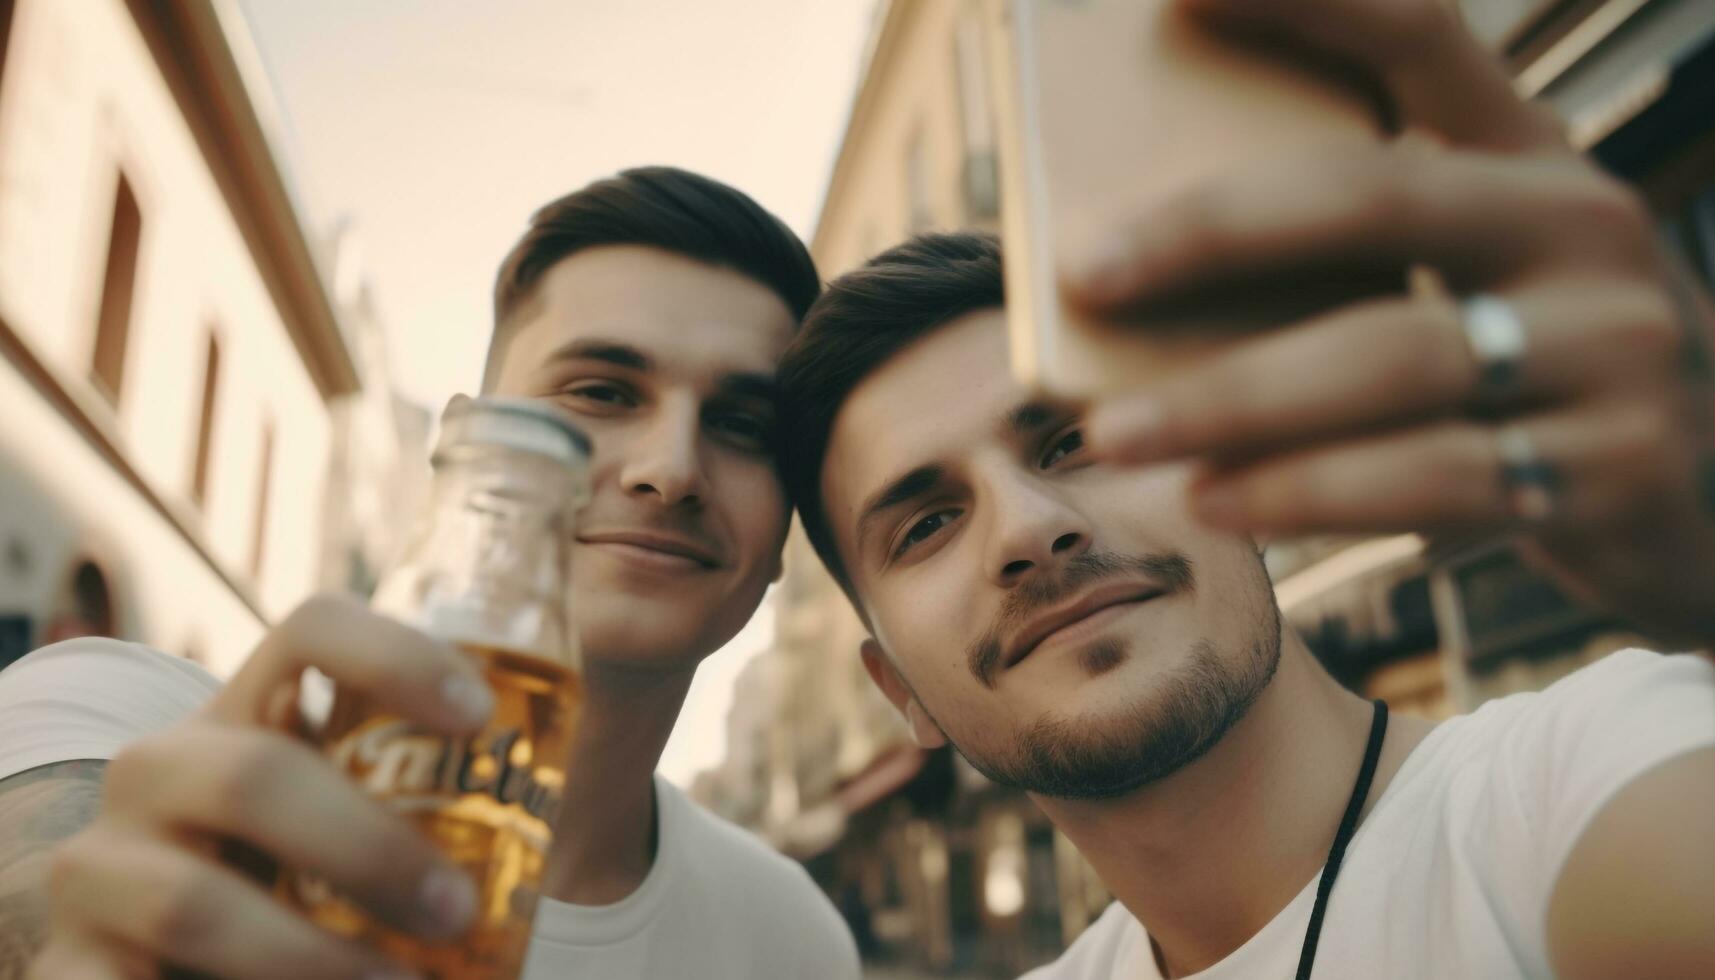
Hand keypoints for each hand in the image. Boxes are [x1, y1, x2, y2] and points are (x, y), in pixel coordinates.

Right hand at [28, 594, 495, 979]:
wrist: (159, 957)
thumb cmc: (290, 883)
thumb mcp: (350, 827)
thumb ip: (426, 809)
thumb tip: (559, 822)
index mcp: (247, 713)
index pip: (312, 630)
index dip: (394, 654)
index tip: (479, 714)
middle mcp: (162, 770)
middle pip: (256, 772)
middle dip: (367, 847)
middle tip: (459, 910)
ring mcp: (100, 867)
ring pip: (194, 900)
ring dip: (308, 956)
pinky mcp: (69, 967)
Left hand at [1063, 0, 1714, 644]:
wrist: (1705, 497)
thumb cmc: (1529, 361)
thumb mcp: (1473, 272)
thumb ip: (1350, 254)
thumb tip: (1131, 277)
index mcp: (1531, 153)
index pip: (1420, 32)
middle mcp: (1582, 227)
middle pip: (1375, 198)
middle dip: (1212, 231)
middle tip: (1087, 268)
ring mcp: (1612, 348)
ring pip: (1390, 358)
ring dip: (1232, 399)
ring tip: (1115, 433)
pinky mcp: (1611, 468)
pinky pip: (1430, 480)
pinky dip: (1305, 493)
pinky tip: (1214, 500)